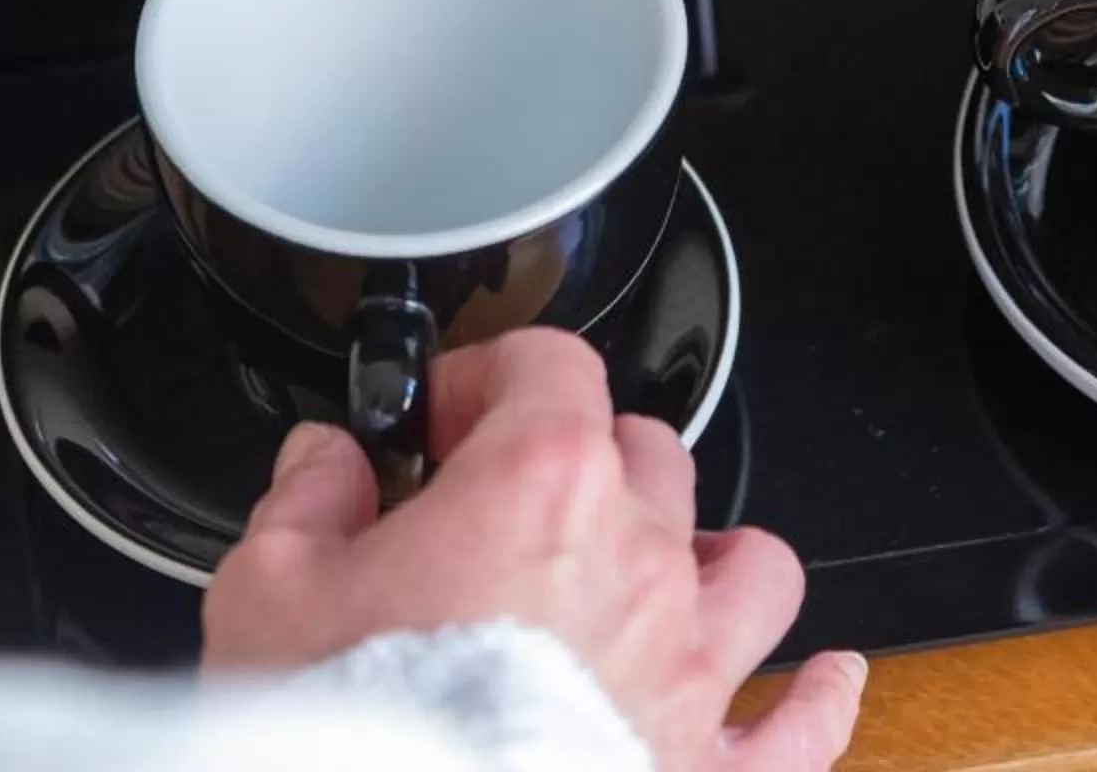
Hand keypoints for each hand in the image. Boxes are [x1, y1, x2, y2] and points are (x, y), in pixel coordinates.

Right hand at [204, 329, 864, 770]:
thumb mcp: (269, 591)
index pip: (547, 364)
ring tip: (672, 562)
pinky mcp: (711, 769)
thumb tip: (325, 464)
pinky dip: (819, 697)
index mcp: (540, 485)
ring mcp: (688, 666)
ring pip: (752, 564)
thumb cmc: (350, 728)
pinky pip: (802, 724)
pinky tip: (827, 680)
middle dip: (582, 456)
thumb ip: (306, 504)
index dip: (487, 376)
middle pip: (647, 451)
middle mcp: (636, 558)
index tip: (444, 417)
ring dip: (712, 553)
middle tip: (515, 497)